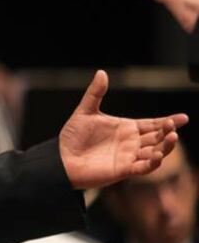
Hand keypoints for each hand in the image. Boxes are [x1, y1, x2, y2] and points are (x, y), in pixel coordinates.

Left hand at [59, 70, 187, 188]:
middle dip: (168, 131)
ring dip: (166, 147)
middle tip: (173, 125)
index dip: (168, 121)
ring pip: (155, 152)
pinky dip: (152, 163)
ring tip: (172, 137)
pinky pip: (143, 168)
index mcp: (126, 128)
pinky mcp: (123, 170)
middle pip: (157, 137)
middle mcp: (131, 143)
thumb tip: (101, 72)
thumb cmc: (72, 137)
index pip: (152, 124)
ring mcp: (129, 157)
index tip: (183, 117)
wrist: (60, 158)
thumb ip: (95, 93)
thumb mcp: (85, 111)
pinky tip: (158, 155)